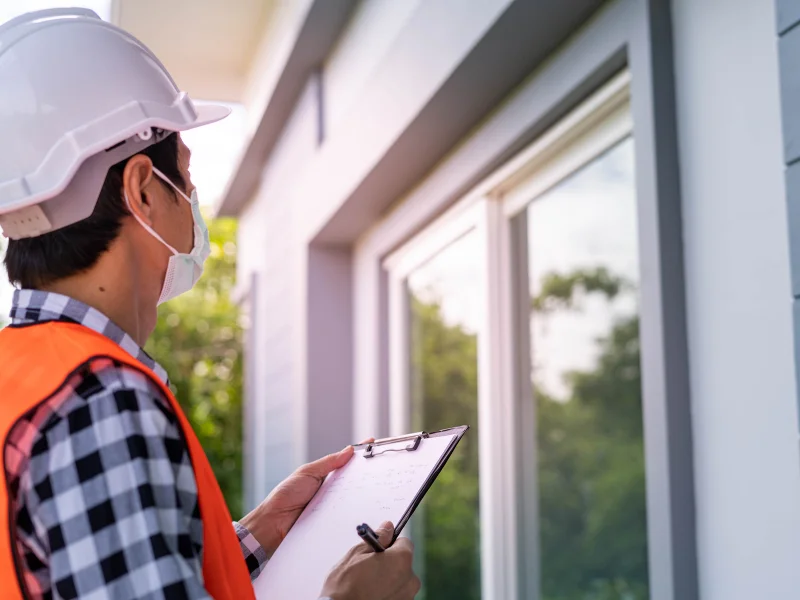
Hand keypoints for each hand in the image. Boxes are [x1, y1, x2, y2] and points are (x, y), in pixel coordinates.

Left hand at [240, 439, 373, 556]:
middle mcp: (332, 490)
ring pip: (354, 498)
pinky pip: (348, 514)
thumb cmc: (286, 495)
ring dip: (364, 493)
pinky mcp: (334, 521)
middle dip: (368, 473)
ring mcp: (334, 506)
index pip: (346, 462)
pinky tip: (365, 506)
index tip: (374, 443)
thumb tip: (349, 450)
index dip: (360, 453)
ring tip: (378, 484)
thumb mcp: (307, 473)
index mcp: (325, 476)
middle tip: (382, 466)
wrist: (274, 523)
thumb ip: (328, 463)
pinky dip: (355, 511)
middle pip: (355, 480)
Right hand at [320, 522, 419, 599]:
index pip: (404, 543)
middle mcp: (410, 580)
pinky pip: (396, 594)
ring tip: (368, 584)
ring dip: (388, 579)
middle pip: (403, 563)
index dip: (390, 544)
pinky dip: (387, 593)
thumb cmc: (345, 586)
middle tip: (369, 567)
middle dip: (389, 562)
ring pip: (400, 580)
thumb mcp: (357, 554)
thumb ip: (377, 538)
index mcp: (402, 560)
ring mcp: (407, 597)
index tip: (378, 548)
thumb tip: (388, 527)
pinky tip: (371, 594)